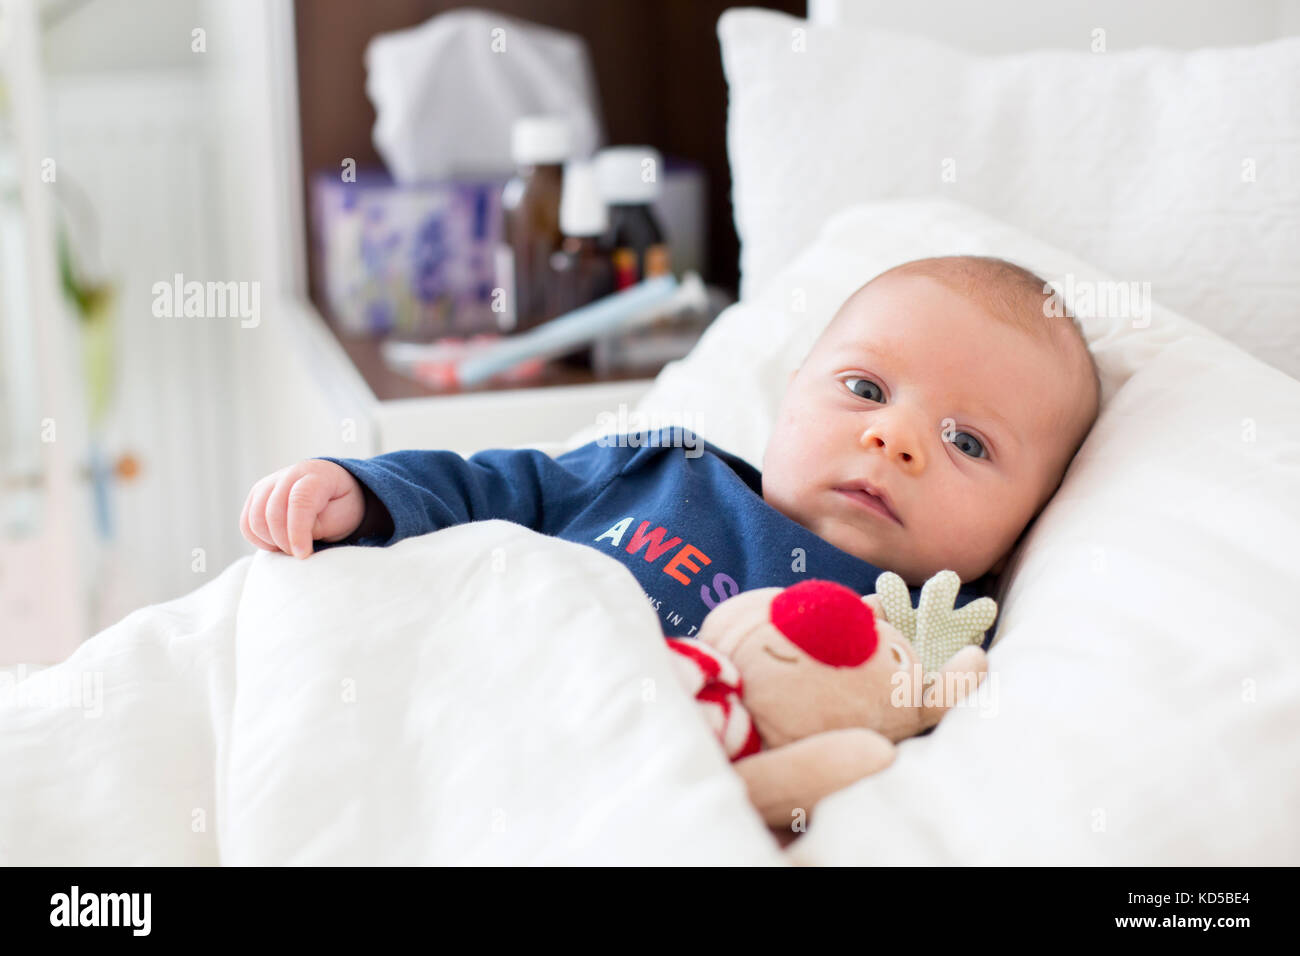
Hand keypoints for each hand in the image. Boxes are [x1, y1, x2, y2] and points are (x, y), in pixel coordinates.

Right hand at [239, 459, 364, 558]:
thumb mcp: (343, 515)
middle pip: (272, 512)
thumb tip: (294, 538)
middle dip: (285, 541)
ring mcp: (268, 484)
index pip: (299, 500)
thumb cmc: (341, 504)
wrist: (333, 490)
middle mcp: (288, 475)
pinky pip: (246, 524)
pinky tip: (277, 543)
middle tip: (301, 553)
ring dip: (271, 541)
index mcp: (315, 475)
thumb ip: (320, 525)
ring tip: (291, 547)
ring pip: (254, 519)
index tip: (303, 554)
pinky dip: (259, 539)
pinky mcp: (256, 496)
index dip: (298, 531)